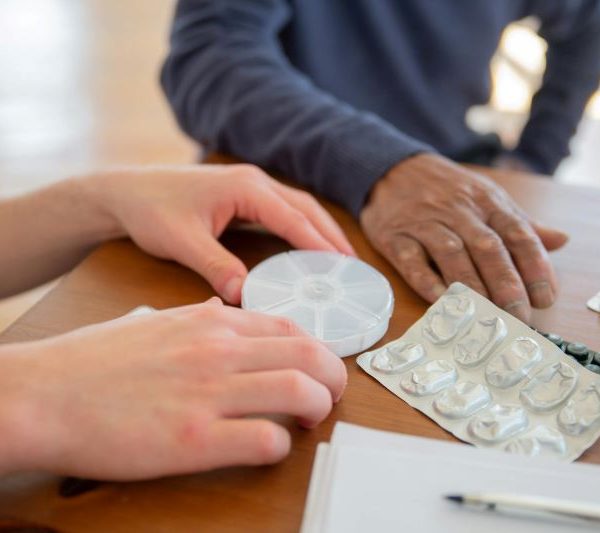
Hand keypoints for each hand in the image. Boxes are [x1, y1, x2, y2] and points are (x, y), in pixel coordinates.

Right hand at [0, 299, 345, 479]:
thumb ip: (191, 314)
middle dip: (334, 375)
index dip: (315, 348)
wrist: (43, 394)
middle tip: (331, 394)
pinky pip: (266, 439)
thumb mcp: (149, 320)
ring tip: (312, 419)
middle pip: (309, 353)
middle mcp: (217, 350)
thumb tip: (218, 306)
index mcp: (209, 321)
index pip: (289, 325)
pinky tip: (270, 446)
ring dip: (319, 407)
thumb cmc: (92, 360)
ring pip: (300, 389)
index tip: (316, 366)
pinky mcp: (194, 438)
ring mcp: (208, 392)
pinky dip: (281, 445)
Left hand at [86, 164, 354, 302]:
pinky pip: (282, 211)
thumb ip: (215, 266)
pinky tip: (307, 246)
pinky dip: (301, 228)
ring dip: (320, 229)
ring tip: (340, 257)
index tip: (342, 265)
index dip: (319, 243)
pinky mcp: (242, 196)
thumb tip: (243, 296)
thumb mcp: (182, 241)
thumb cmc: (150, 209)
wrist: (125, 192)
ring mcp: (248, 186)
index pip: (292, 218)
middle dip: (331, 234)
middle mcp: (252, 182)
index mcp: (244, 188)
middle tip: (354, 263)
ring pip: (297, 206)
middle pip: (305, 207)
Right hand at [360, 154, 568, 321]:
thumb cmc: (445, 190)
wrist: (393, 170)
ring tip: (485, 313)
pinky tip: (440, 300)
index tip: (545, 297)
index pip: (516, 233)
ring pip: (451, 254)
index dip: (534, 266)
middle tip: (518, 315)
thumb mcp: (486, 197)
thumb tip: (560, 241)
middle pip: (487, 247)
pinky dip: (426, 281)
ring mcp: (424, 223)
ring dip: (470, 285)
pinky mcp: (395, 237)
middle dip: (505, 283)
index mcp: (486, 201)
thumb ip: (519, 223)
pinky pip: (411, 260)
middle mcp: (457, 211)